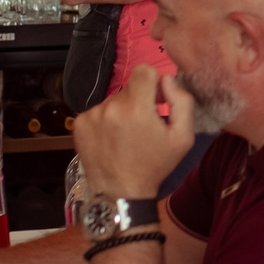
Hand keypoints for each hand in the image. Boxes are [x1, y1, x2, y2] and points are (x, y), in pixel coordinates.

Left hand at [72, 64, 195, 198]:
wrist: (121, 193)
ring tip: (125, 136)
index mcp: (136, 107)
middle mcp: (110, 106)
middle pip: (129, 87)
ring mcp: (91, 115)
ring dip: (121, 111)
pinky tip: (111, 140)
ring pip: (113, 100)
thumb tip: (167, 80)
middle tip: (142, 125)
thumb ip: (182, 101)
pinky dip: (106, 121)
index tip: (156, 101)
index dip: (154, 83)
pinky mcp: (79, 124)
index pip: (144, 70)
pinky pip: (98, 111)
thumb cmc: (155, 166)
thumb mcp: (183, 137)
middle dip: (138, 100)